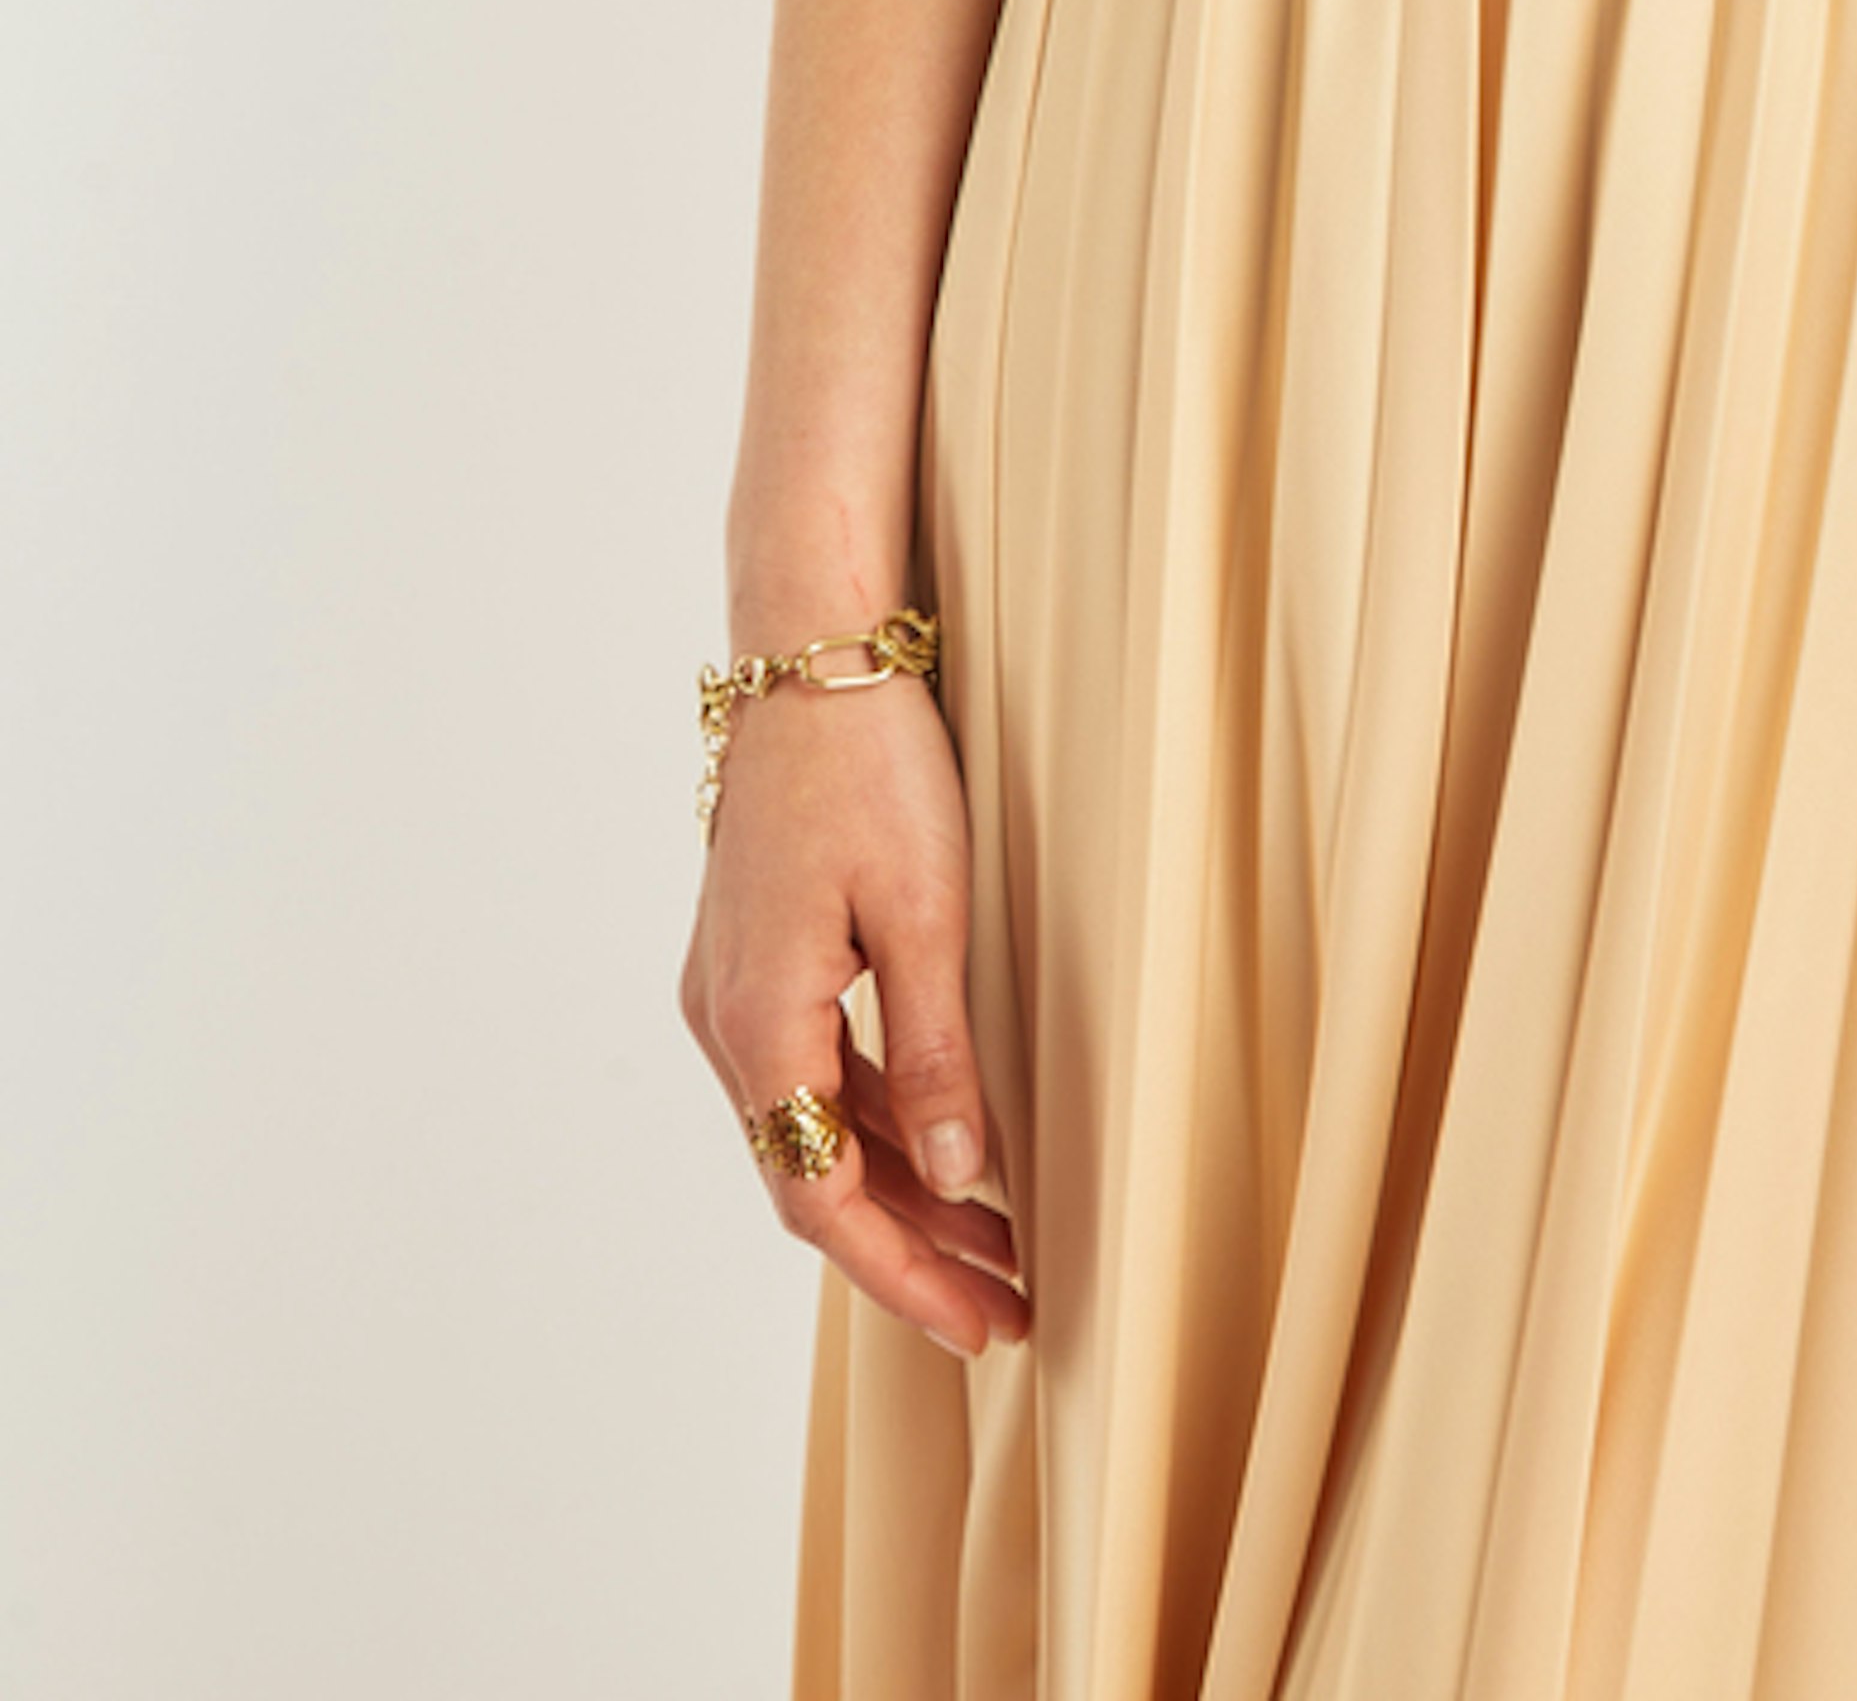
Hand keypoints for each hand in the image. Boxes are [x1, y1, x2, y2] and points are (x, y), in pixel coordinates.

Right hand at [676, 669, 1027, 1358]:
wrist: (807, 653)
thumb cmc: (869, 765)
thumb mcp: (927, 912)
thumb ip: (940, 1053)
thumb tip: (966, 1177)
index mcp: (759, 1022)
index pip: (823, 1198)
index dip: (903, 1274)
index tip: (979, 1326)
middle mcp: (727, 1021)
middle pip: (816, 1175)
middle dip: (912, 1250)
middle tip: (1007, 1307)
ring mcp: (733, 989)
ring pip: (817, 1126)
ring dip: (903, 1185)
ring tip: (1000, 1241)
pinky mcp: (756, 956)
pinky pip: (817, 1069)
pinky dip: (882, 1117)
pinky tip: (950, 1142)